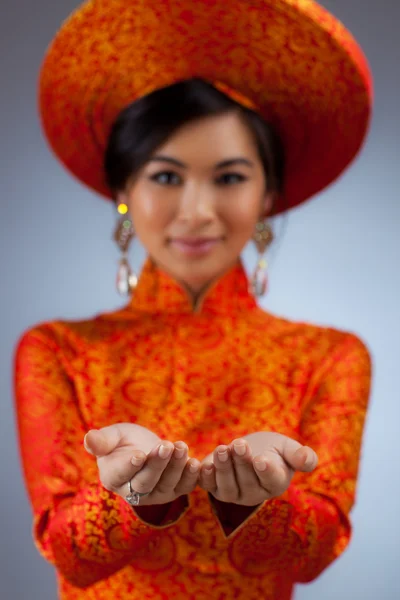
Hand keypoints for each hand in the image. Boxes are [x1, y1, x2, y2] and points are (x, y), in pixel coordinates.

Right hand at [84, 423, 200, 504]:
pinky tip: (196, 463)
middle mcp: (134, 492)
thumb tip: (87, 438)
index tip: (139, 454)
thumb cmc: (124, 441)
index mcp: (113, 478)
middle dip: (157, 464)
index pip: (121, 475)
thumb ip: (102, 440)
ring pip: (167, 484)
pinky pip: (184, 487)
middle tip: (166, 445)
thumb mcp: (113, 436)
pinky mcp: (175, 491)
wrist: (144, 447)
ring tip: (181, 446)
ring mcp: (156, 494)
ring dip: (176, 466)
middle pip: (146, 481)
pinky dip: (191, 477)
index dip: (129, 466)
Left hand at [199, 432, 317, 505]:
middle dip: (242, 462)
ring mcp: (232, 493)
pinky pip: (208, 485)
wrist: (249, 448)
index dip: (266, 470)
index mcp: (275, 483)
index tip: (262, 460)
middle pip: (247, 481)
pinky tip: (203, 465)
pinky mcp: (214, 486)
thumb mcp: (287, 448)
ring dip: (223, 468)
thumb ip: (300, 455)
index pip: (271, 479)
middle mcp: (254, 494)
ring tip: (222, 449)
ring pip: (226, 486)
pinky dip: (205, 477)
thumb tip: (308, 459)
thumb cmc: (272, 449)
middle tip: (239, 444)